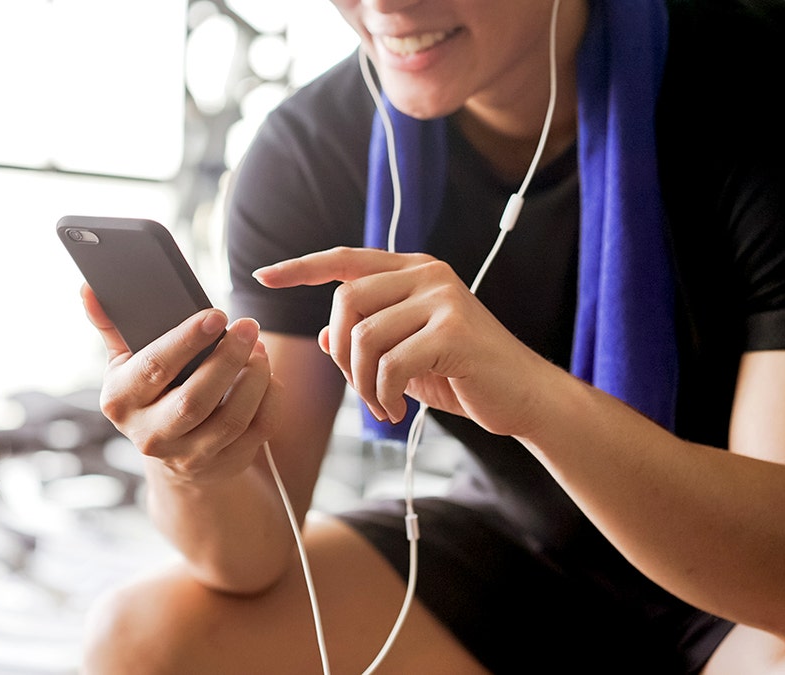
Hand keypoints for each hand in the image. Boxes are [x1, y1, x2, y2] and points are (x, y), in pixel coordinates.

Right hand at [80, 285, 281, 482]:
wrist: (170, 451)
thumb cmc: (149, 391)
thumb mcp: (124, 363)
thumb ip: (112, 326)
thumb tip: (89, 288)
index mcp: (120, 402)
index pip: (155, 368)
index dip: (187, 340)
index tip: (217, 314)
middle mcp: (150, 435)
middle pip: (195, 399)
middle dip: (227, 359)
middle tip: (249, 326)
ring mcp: (188, 456)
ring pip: (230, 418)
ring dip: (254, 379)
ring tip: (260, 348)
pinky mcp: (222, 464)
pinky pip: (255, 431)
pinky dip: (269, 399)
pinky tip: (267, 375)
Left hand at [254, 247, 550, 436]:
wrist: (522, 397)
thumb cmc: (461, 376)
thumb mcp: (406, 356)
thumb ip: (368, 339)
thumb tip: (327, 333)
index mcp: (413, 271)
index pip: (344, 260)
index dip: (300, 268)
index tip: (263, 277)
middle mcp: (427, 273)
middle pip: (346, 301)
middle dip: (340, 354)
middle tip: (359, 391)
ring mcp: (443, 297)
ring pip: (364, 336)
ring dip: (360, 383)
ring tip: (379, 407)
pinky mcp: (453, 329)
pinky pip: (389, 364)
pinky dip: (381, 396)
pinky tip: (394, 413)